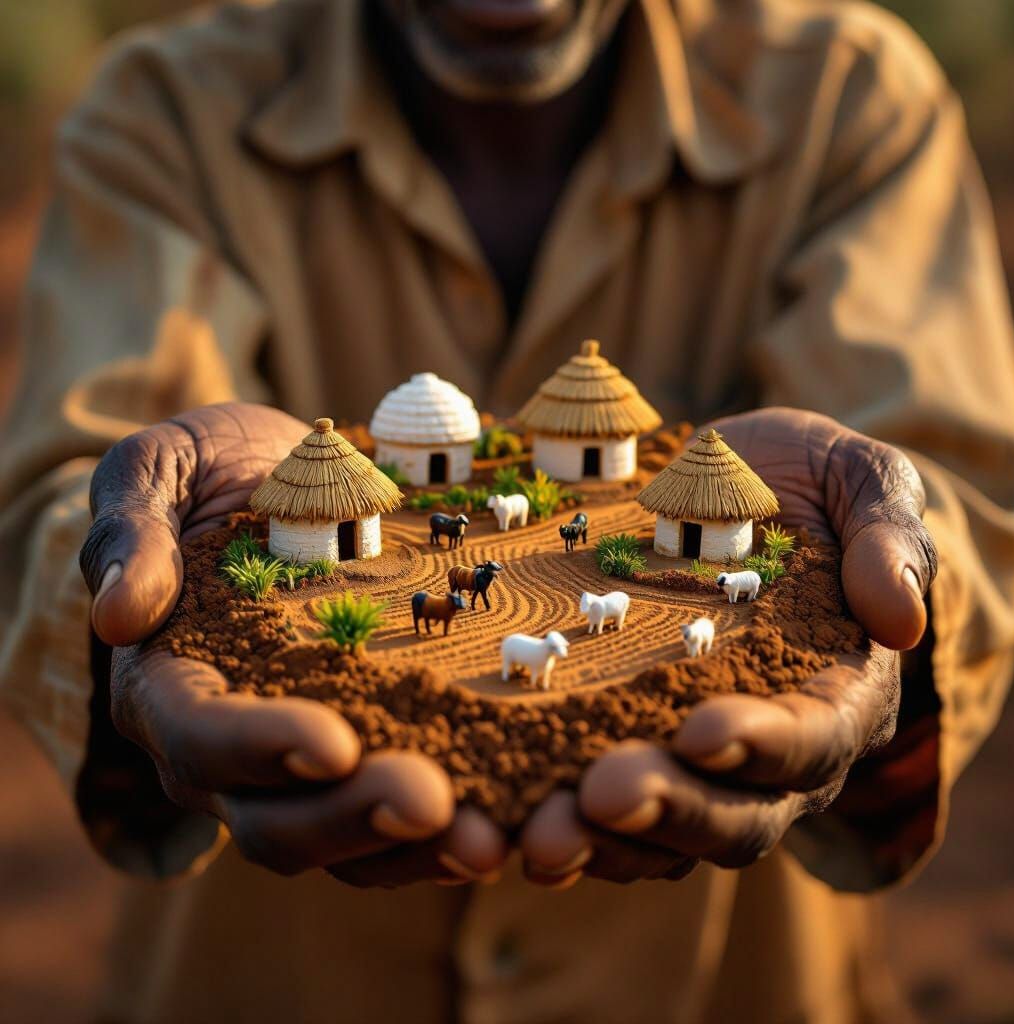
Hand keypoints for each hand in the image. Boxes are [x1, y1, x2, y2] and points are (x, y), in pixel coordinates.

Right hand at [81, 403, 505, 884]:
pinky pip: (397, 812)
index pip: (199, 736)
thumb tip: (119, 616)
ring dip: (416, 848)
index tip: (333, 740)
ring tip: (492, 836)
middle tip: (434, 800)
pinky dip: (450, 824)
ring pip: (345, 839)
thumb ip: (132, 534)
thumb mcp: (157, 474)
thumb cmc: (208, 473)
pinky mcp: (366, 745)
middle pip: (275, 820)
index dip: (259, 748)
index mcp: (167, 684)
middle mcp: (229, 747)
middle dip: (353, 817)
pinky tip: (512, 813)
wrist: (269, 478)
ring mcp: (300, 760)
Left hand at [521, 407, 935, 884]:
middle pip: (736, 813)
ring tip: (536, 834)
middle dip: (669, 810)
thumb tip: (900, 620)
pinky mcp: (632, 745)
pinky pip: (604, 810)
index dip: (764, 746)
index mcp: (839, 691)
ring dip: (601, 842)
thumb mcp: (858, 483)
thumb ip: (886, 537)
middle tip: (599, 794)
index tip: (700, 731)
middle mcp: (774, 750)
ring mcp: (700, 761)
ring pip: (664, 835)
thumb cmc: (804, 485)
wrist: (737, 490)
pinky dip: (560, 818)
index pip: (815, 739)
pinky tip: (503, 819)